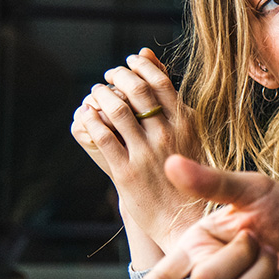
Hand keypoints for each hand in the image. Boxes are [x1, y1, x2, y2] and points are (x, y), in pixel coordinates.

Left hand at [70, 48, 198, 252]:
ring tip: (96, 92)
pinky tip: (87, 115)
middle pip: (137, 90)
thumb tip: (151, 59)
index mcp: (186, 124)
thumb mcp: (190, 135)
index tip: (130, 61)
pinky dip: (91, 120)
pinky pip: (103, 137)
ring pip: (117, 110)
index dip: (141, 66)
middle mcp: (167, 136)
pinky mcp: (126, 172)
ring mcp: (146, 154)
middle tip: (109, 75)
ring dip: (101, 95)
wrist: (185, 220)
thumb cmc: (189, 175)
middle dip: (118, 75)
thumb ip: (172, 101)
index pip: (160, 81)